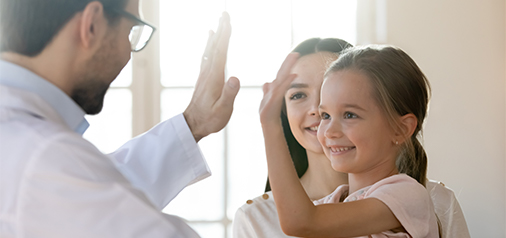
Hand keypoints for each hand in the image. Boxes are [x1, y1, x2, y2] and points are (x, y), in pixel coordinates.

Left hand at [183, 12, 239, 141]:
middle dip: (221, 29)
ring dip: (216, 34)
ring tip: (220, 22)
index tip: (228, 22)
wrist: (193, 124)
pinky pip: (208, 55)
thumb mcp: (223, 110)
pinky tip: (211, 38)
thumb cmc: (209, 119)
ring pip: (211, 49)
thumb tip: (235, 78)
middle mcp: (208, 72)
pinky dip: (210, 44)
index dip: (225, 36)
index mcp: (214, 78)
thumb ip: (229, 94)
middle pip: (216, 46)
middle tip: (225, 14)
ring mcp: (205, 74)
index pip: (221, 52)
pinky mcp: (204, 77)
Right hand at [259, 53, 298, 126]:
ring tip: (293, 58)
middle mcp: (270, 92)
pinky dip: (286, 82)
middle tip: (295, 53)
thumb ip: (269, 93)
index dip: (286, 66)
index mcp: (273, 91)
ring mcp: (269, 98)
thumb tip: (267, 82)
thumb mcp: (272, 103)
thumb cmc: (271, 117)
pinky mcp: (270, 105)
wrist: (268, 129)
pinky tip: (294, 75)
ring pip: (279, 80)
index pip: (280, 76)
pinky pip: (279, 92)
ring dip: (286, 68)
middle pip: (279, 75)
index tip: (293, 55)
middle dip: (287, 63)